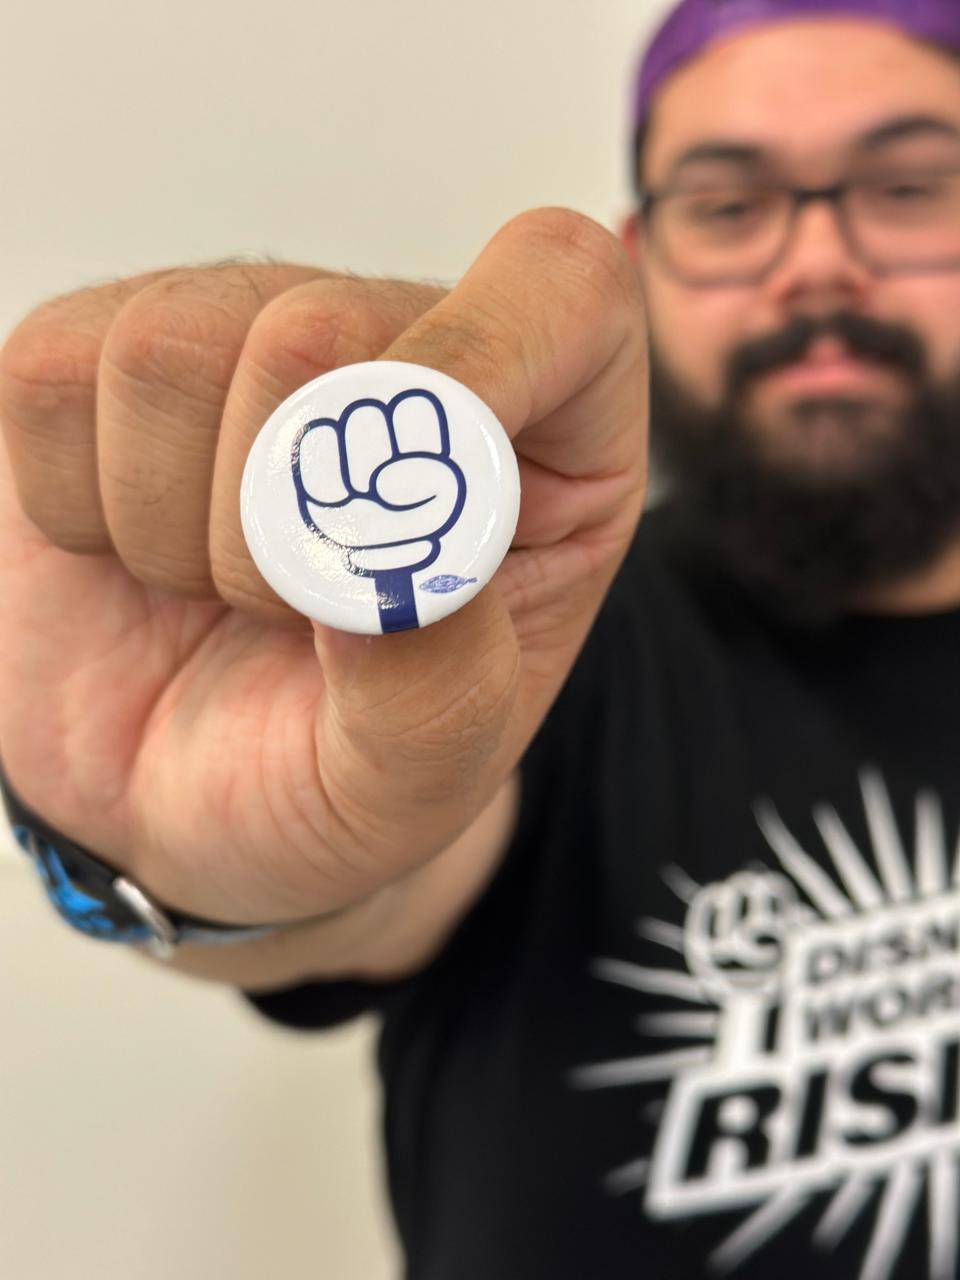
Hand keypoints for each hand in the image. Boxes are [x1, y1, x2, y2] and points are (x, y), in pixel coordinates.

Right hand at [0, 209, 647, 927]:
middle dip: (274, 526)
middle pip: (320, 333)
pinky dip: (71, 504)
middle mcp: (399, 358)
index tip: (403, 515)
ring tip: (210, 589)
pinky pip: (53, 377)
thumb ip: (436, 696)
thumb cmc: (326, 778)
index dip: (484, 359)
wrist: (179, 795)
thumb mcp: (416, 787)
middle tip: (281, 617)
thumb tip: (384, 571)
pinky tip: (134, 550)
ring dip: (167, 525)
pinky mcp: (109, 353)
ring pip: (169, 351)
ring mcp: (247, 338)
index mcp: (537, 448)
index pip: (558, 289)